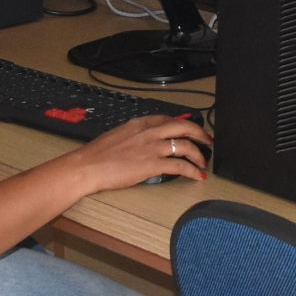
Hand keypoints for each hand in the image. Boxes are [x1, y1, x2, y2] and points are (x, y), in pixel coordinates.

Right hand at [49, 115, 209, 195]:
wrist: (88, 166)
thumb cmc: (97, 154)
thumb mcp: (118, 135)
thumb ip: (135, 135)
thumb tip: (144, 142)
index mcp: (140, 123)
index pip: (169, 119)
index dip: (184, 124)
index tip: (191, 130)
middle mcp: (150, 132)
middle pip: (184, 127)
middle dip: (201, 134)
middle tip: (208, 141)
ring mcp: (152, 148)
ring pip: (186, 146)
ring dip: (199, 155)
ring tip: (203, 162)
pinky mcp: (153, 165)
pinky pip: (180, 166)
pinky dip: (192, 170)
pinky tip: (197, 175)